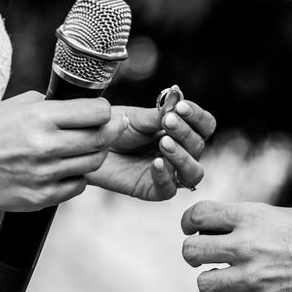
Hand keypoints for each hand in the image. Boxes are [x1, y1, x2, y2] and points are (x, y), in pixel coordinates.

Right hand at [0, 91, 125, 211]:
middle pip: (101, 139)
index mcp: (39, 117)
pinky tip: (67, 168)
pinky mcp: (41, 197)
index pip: (97, 112)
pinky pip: (78, 186)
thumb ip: (55, 104)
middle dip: (110, 132)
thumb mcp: (19, 104)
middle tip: (110, 129)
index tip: (103, 112)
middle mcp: (44, 146)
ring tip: (86, 148)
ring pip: (94, 163)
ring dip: (96, 154)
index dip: (105, 111)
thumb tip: (90, 107)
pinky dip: (78, 176)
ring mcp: (44, 174)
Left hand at [85, 97, 215, 200]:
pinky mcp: (152, 190)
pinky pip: (169, 190)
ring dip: (183, 157)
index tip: (181, 107)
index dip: (198, 117)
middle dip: (185, 133)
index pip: (205, 126)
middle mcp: (180, 154)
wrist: (86, 145)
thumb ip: (158, 115)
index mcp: (180, 132)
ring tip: (164, 143)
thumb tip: (178, 100)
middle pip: (199, 147)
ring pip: (193, 173)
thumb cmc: (112, 129)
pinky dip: (165, 176)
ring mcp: (168, 174)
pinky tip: (155, 163)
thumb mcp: (136, 117)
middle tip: (167, 122)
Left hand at [181, 202, 291, 291]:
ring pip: (203, 284)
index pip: (198, 214)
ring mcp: (252, 278)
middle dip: (194, 256)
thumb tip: (221, 225)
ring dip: (213, 286)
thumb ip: (249, 221)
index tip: (194, 231)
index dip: (189, 223)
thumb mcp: (282, 216)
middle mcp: (246, 245)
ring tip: (230, 285)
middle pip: (190, 250)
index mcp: (250, 217)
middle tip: (209, 261)